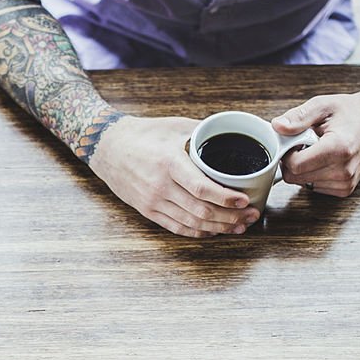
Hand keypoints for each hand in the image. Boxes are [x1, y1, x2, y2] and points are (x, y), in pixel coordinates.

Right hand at [89, 115, 259, 237]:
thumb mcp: (175, 127)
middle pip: (201, 210)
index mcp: (169, 163)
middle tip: (251, 215)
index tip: (245, 200)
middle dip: (231, 216)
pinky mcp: (147, 211)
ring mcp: (153, 202)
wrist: (108, 148)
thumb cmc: (143, 134)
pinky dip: (198, 232)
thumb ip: (204, 133)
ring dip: (219, 228)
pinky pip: (176, 227)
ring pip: (192, 223)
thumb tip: (236, 134)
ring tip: (239, 226)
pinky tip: (214, 231)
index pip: (202, 188)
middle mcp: (160, 186)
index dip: (227, 198)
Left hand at [272, 89, 359, 196]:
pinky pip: (314, 187)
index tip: (293, 142)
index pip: (295, 166)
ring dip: (303, 168)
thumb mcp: (323, 105)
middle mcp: (344, 170)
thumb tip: (277, 126)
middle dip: (293, 161)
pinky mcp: (345, 189)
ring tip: (318, 150)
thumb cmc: (352, 112)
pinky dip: (312, 175)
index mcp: (338, 149)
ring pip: (303, 184)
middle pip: (296, 177)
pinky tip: (324, 160)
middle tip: (304, 144)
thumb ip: (299, 117)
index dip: (287, 154)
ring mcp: (345, 182)